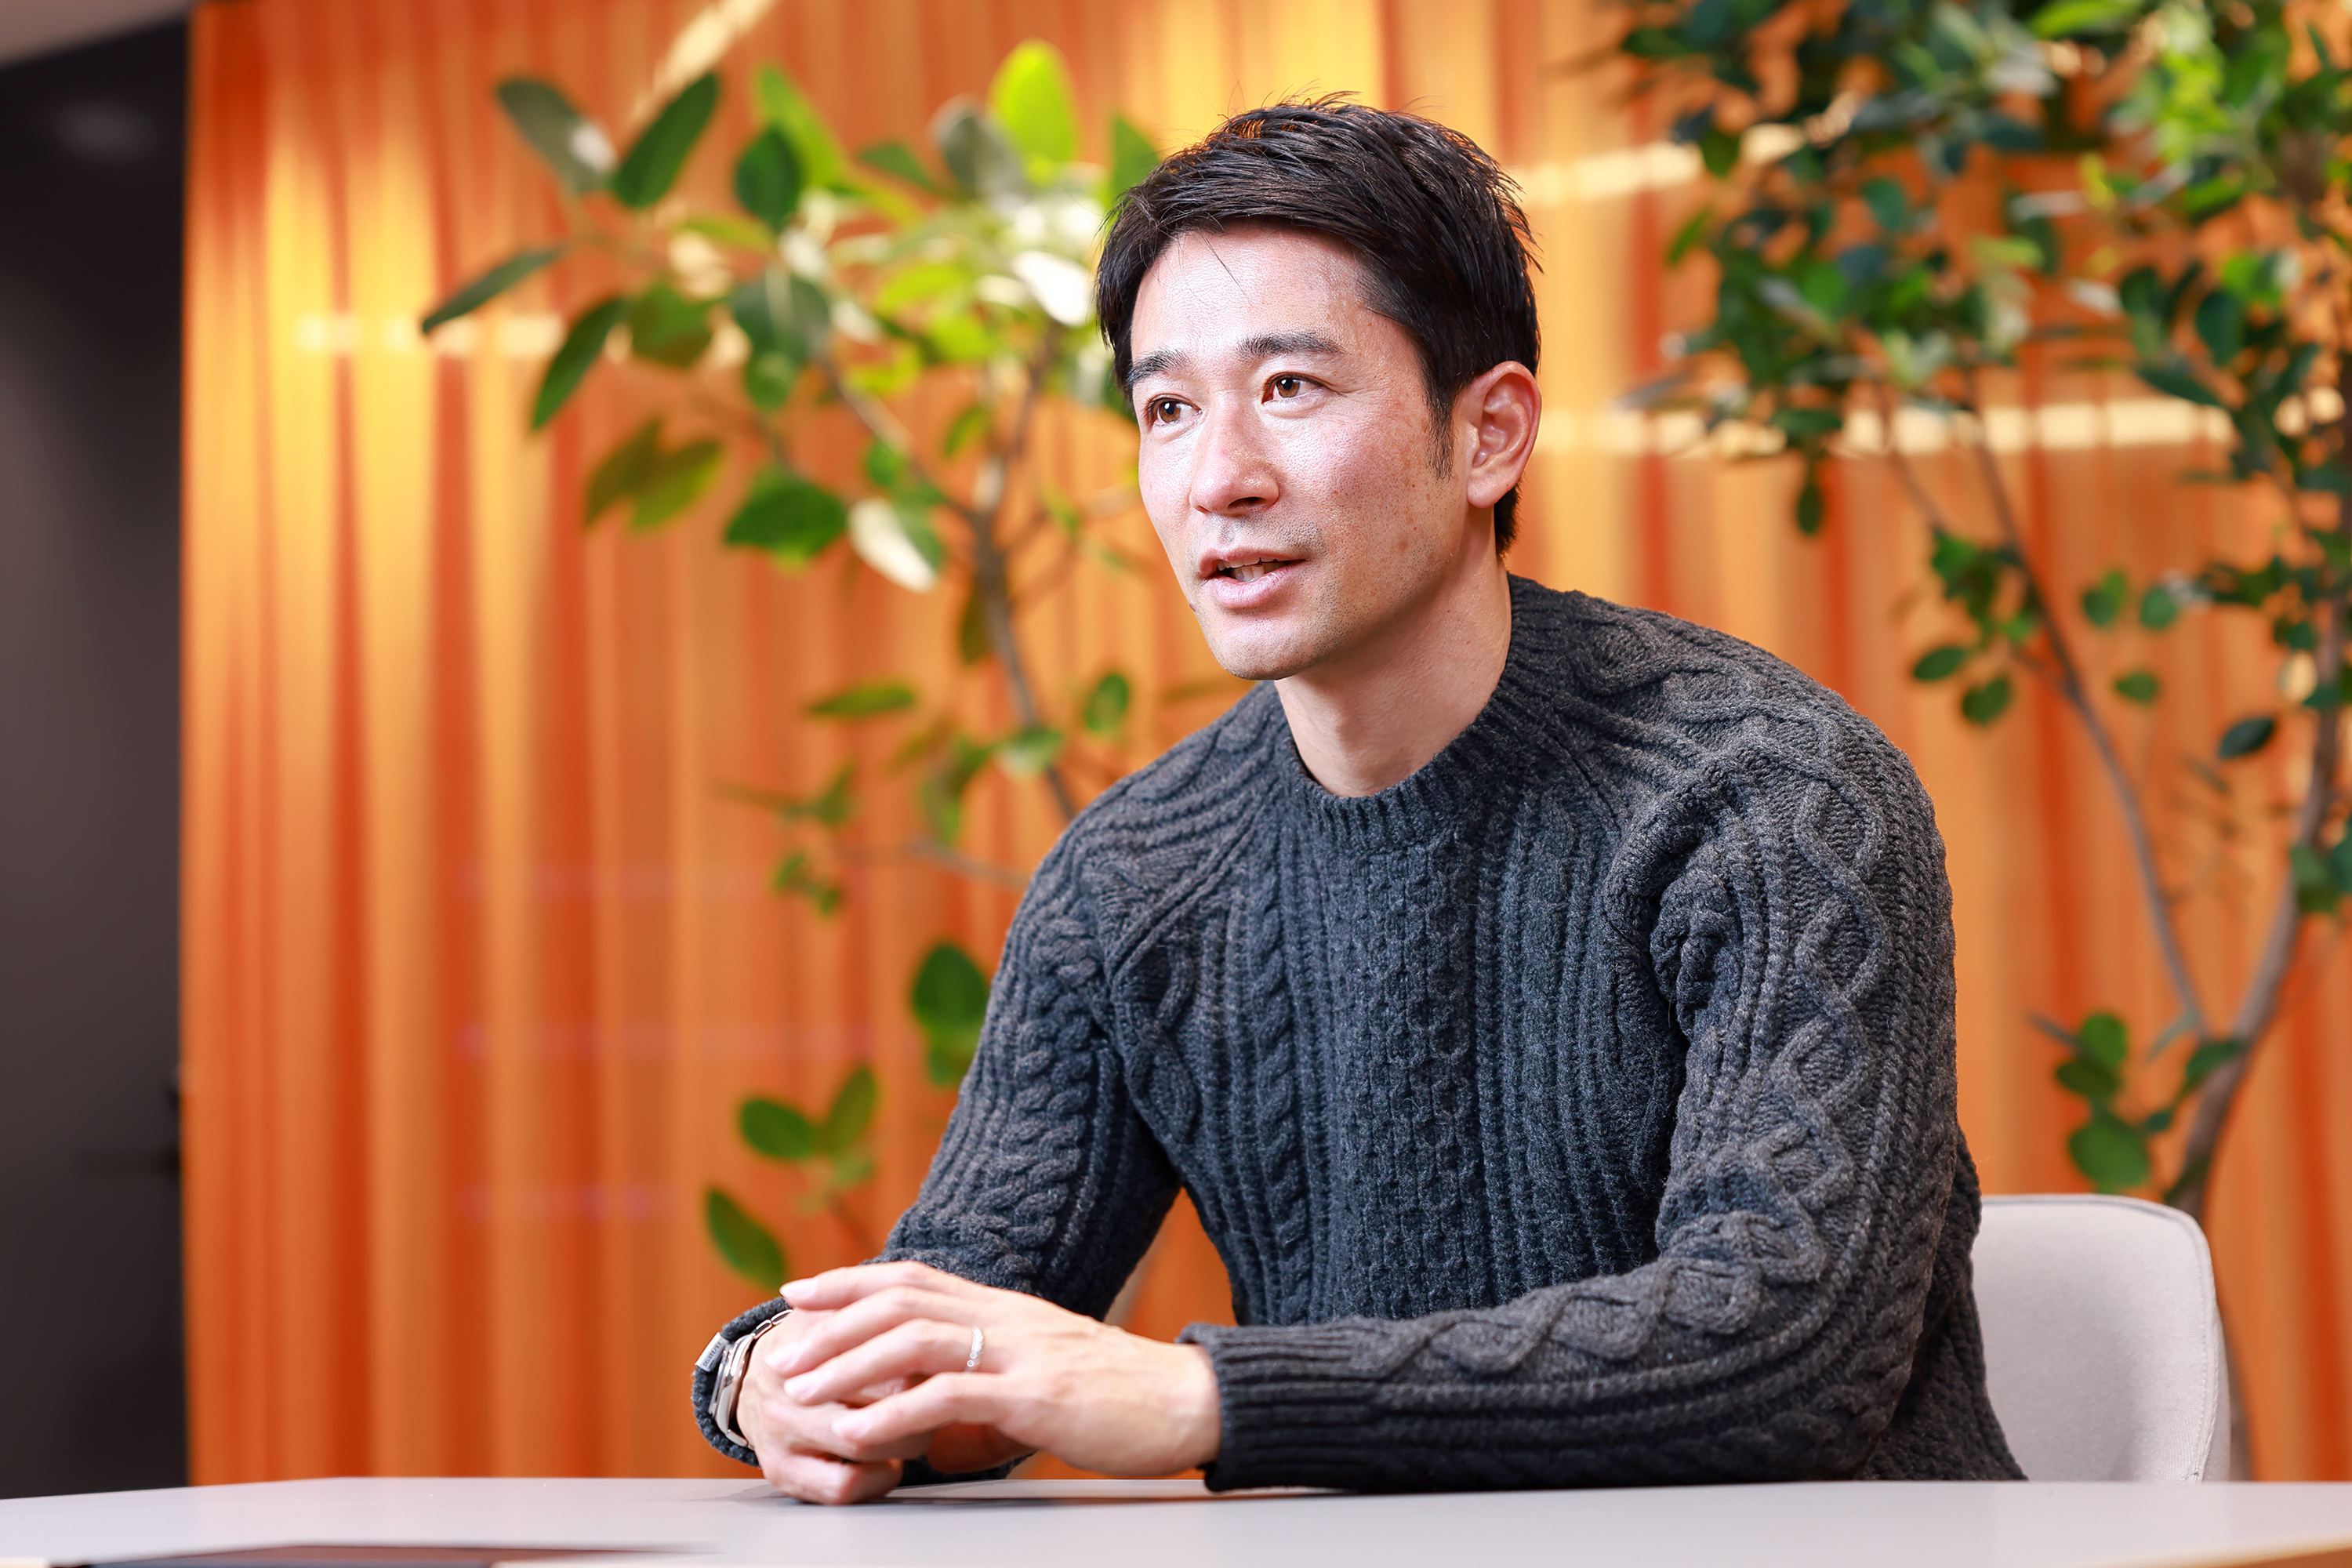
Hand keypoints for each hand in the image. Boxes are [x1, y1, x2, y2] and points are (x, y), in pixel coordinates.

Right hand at [736, 1306, 930, 1504]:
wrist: (748, 1381)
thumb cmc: (812, 1344)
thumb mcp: (834, 1311)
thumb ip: (875, 1301)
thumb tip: (927, 1305)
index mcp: (810, 1341)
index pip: (883, 1351)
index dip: (923, 1363)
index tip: (944, 1367)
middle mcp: (789, 1387)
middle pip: (880, 1402)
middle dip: (922, 1405)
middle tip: (941, 1403)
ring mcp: (780, 1432)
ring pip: (864, 1445)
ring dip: (906, 1443)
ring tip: (920, 1431)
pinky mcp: (781, 1472)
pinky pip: (843, 1486)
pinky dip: (879, 1479)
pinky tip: (889, 1464)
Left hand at [773, 1260, 1221, 1482]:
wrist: (1187, 1400)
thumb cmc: (1118, 1397)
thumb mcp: (1043, 1378)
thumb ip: (989, 1387)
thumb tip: (938, 1423)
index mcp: (1006, 1308)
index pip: (914, 1277)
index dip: (851, 1280)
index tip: (800, 1290)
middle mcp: (1006, 1317)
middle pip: (902, 1298)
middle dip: (832, 1321)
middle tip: (784, 1351)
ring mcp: (1019, 1352)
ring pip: (915, 1340)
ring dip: (849, 1365)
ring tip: (804, 1393)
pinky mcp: (1034, 1395)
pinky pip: (950, 1396)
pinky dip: (894, 1414)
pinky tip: (860, 1433)